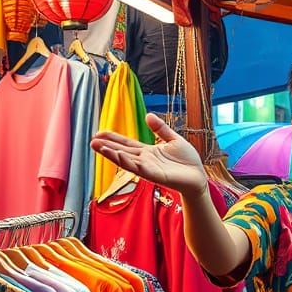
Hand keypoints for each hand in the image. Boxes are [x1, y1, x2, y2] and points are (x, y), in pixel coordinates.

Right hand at [91, 114, 207, 197]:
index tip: (98, 132)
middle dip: (107, 147)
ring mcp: (149, 168)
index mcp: (148, 152)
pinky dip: (128, 162)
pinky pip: (139, 169)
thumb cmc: (188, 161)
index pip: (126, 143)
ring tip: (98, 147)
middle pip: (122, 152)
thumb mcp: (173, 139)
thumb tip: (148, 115)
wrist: (199, 177)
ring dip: (112, 154)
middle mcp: (145, 160)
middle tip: (91, 141)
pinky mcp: (156, 176)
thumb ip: (161, 129)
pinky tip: (118, 156)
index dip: (113, 138)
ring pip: (126, 161)